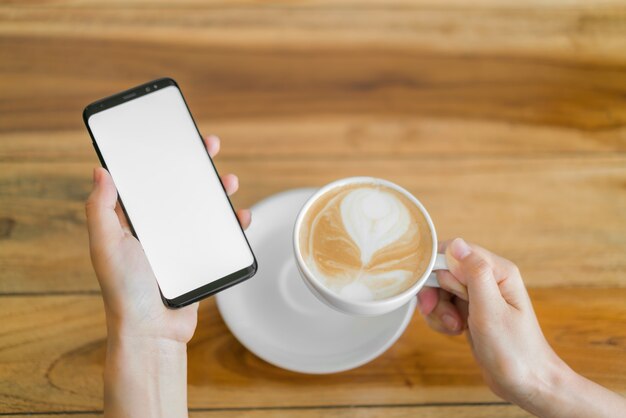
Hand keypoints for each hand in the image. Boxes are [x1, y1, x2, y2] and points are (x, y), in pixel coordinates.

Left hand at [86, 134, 250, 343]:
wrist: (153, 330)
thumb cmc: (124, 290)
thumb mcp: (105, 244)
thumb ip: (100, 208)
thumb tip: (99, 169)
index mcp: (133, 220)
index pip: (147, 179)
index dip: (161, 156)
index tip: (175, 138)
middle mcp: (157, 228)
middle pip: (179, 187)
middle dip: (195, 165)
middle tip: (209, 147)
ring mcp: (180, 243)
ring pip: (203, 208)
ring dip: (217, 191)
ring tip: (228, 180)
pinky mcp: (199, 258)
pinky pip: (219, 235)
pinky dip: (233, 224)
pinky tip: (241, 216)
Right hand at [417, 238, 564, 403]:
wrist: (526, 385)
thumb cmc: (515, 351)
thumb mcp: (490, 311)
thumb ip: (474, 274)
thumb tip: (455, 243)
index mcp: (498, 271)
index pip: (455, 251)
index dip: (437, 269)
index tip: (432, 294)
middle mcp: (488, 278)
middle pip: (444, 270)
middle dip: (436, 293)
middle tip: (440, 314)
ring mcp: (478, 295)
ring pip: (441, 289)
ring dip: (439, 309)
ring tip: (454, 327)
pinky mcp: (471, 310)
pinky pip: (444, 304)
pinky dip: (442, 318)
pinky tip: (455, 331)